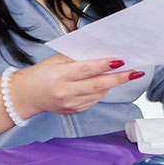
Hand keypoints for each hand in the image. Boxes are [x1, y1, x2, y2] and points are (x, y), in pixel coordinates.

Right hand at [12, 55, 142, 116]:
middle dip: (119, 78)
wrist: (27, 95)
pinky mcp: (75, 110)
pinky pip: (95, 100)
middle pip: (98, 85)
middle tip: (136, 72)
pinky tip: (105, 84)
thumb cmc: (44, 73)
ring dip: (113, 84)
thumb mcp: (58, 60)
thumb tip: (105, 54)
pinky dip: (102, 91)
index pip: (87, 70)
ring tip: (125, 74)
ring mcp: (71, 104)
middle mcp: (66, 91)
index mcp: (61, 75)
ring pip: (99, 93)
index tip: (121, 61)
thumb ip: (80, 58)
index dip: (105, 66)